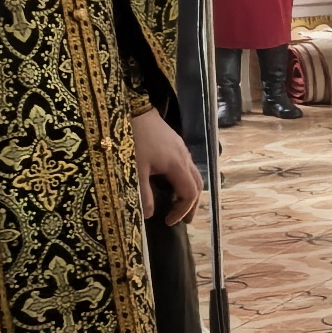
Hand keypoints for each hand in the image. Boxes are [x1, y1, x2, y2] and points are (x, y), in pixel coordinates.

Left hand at [132, 109, 200, 224]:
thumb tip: (149, 215)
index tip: (168, 222)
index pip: (189, 194)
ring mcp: (182, 149)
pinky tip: (169, 182)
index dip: (182, 211)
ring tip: (177, 203)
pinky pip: (186, 166)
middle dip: (191, 204)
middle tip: (183, 219)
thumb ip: (144, 194)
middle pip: (197, 185)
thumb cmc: (135, 140)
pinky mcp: (175, 143)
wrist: (134, 110)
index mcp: (178, 166)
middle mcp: (185, 158)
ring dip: (188, 191)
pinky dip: (182, 180)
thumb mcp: (136, 170)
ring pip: (193, 174)